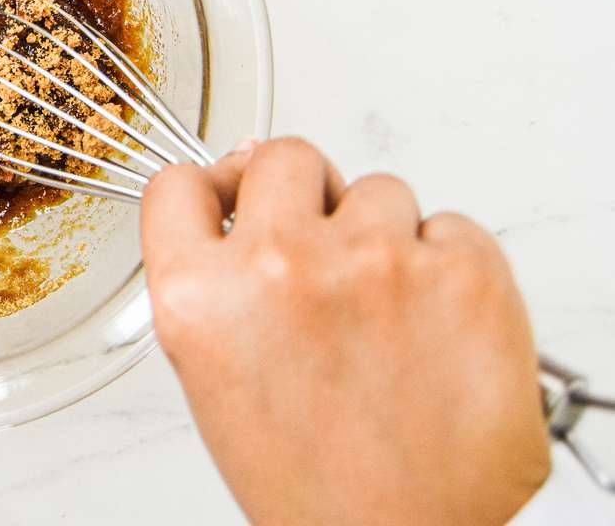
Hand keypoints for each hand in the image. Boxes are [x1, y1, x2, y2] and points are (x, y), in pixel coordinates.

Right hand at [141, 137, 548, 525]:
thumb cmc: (317, 486)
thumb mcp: (218, 381)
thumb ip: (218, 284)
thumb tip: (244, 203)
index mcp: (200, 299)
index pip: (179, 184)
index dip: (210, 187)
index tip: (231, 196)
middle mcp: (278, 265)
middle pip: (283, 157)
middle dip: (303, 196)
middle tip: (323, 253)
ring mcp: (375, 260)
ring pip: (377, 190)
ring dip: (382, 236)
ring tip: (388, 318)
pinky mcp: (464, 270)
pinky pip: (451, 227)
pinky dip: (448, 268)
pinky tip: (436, 328)